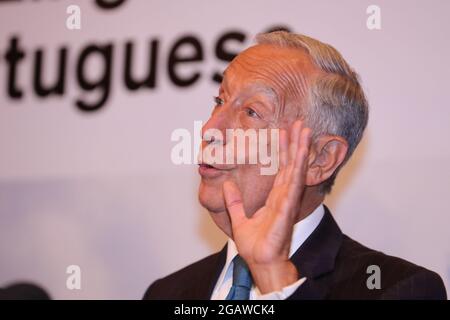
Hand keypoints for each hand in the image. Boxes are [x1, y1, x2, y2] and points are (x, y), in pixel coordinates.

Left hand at [223, 120, 311, 292]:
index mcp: (274, 198)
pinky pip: (294, 182)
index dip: (283, 151)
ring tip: (305, 129)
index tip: (283, 132)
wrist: (260, 262)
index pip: (281, 169)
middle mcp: (284, 196)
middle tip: (300, 123)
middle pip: (291, 164)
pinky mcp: (288, 206)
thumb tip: (227, 184)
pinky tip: (301, 150)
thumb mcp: (239, 218)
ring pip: (296, 168)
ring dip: (300, 148)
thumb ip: (233, 201)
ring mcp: (288, 200)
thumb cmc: (255, 245)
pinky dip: (298, 165)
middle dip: (295, 143)